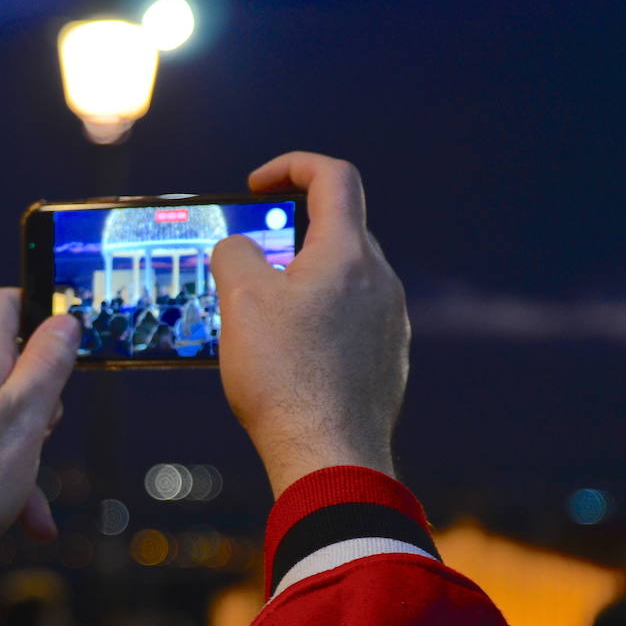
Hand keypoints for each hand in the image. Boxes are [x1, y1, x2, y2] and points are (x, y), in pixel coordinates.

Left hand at [0, 289, 78, 614]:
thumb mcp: (27, 416)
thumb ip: (47, 363)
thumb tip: (63, 321)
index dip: (35, 311)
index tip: (62, 343)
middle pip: (1, 358)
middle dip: (34, 393)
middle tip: (45, 429)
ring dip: (20, 443)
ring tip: (30, 489)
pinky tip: (19, 512)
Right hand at [211, 152, 408, 495]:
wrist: (329, 459)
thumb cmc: (284, 379)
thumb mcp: (240, 303)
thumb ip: (235, 254)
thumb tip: (240, 249)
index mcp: (348, 255)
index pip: (334, 178)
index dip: (292, 166)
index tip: (256, 186)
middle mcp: (381, 282)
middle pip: (339, 231)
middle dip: (292, 234)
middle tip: (252, 261)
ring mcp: (390, 324)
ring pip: (345, 280)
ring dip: (304, 283)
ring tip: (263, 318)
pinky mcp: (388, 362)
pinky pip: (353, 321)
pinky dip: (320, 321)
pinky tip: (290, 359)